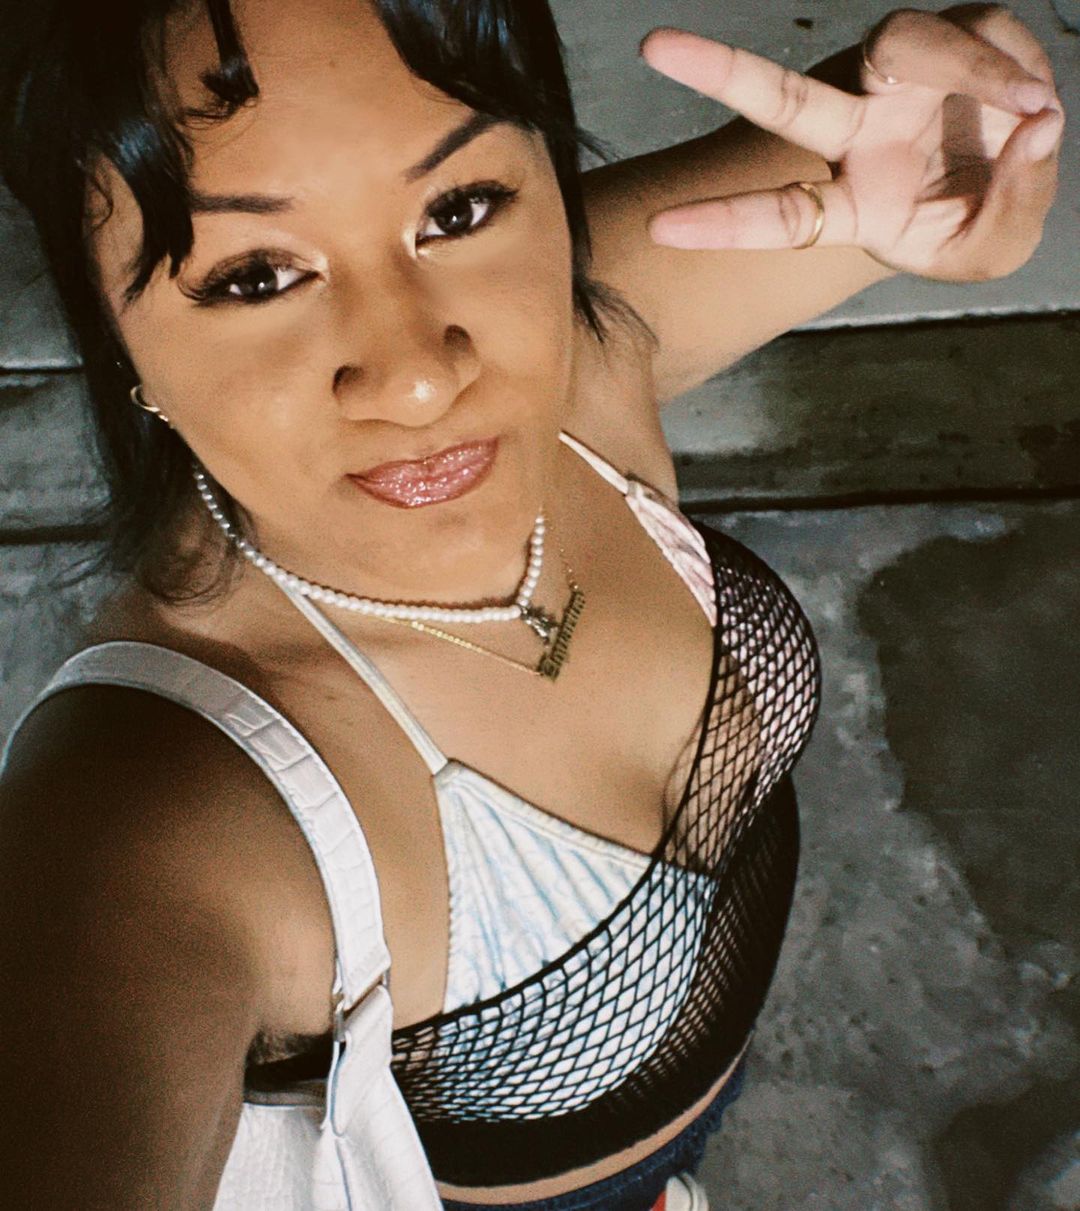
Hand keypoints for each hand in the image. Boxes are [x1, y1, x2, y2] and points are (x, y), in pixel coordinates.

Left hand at [641, 5, 1064, 279]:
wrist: (1011, 167)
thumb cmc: (976, 219)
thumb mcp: (993, 247)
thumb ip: (1008, 207)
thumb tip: (1033, 129)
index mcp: (850, 202)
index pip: (780, 215)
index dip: (722, 223)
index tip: (659, 230)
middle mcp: (854, 132)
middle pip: (781, 98)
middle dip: (718, 71)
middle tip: (652, 47)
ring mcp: (892, 80)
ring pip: (900, 42)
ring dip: (971, 69)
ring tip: (1033, 105)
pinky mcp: (942, 33)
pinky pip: (971, 32)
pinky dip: (1009, 66)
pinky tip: (1035, 99)